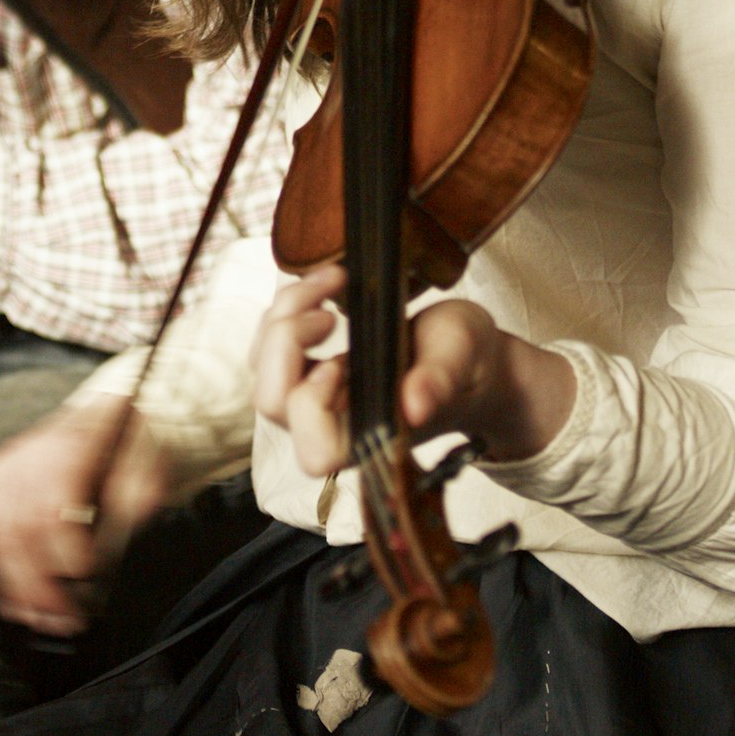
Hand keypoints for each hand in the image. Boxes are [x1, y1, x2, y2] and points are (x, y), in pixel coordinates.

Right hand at [0, 398, 172, 636]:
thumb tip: (105, 556)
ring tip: (40, 620)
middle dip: (38, 584)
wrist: (112, 410)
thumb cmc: (132, 442)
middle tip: (63, 619)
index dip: (63, 549)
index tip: (84, 575)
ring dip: (17, 587)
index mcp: (73, 439)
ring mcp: (6, 465)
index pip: (51, 503)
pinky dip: (2, 574)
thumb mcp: (150, 465)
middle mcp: (30, 451)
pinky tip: (18, 601)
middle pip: (18, 527)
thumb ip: (132, 506)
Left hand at [252, 264, 575, 477]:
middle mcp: (338, 422)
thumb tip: (414, 405)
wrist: (471, 358)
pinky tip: (325, 285)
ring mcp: (320, 394)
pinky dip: (289, 306)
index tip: (343, 360)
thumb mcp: (461, 358)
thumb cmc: (468, 363)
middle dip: (285, 346)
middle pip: (272, 404)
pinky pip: (273, 343)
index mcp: (373, 436)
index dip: (313, 404)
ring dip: (284, 317)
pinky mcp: (313, 365)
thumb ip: (439, 380)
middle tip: (327, 315)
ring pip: (263, 369)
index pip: (315, 450)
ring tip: (329, 284)